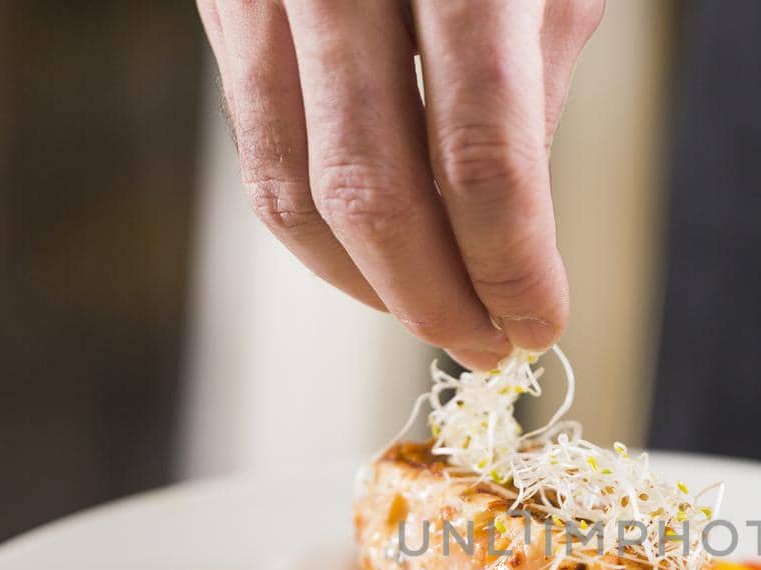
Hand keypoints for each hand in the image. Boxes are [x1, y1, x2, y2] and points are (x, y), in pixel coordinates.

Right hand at [197, 0, 603, 368]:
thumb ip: (532, 99)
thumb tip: (505, 242)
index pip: (480, 155)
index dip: (511, 265)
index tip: (539, 322)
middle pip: (368, 190)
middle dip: (433, 297)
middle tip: (488, 344)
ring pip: (288, 190)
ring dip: (367, 284)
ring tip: (435, 315)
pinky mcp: (221, 1)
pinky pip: (260, 148)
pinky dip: (319, 227)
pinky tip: (377, 254)